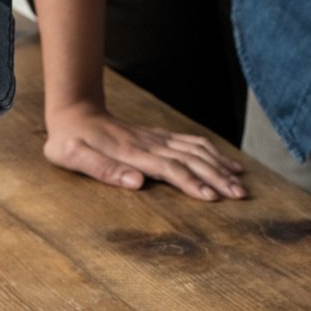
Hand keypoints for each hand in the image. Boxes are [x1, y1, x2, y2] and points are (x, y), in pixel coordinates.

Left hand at [42, 103, 245, 200]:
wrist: (74, 112)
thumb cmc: (69, 142)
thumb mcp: (74, 157)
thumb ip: (103, 170)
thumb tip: (136, 183)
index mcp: (132, 154)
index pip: (169, 169)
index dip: (191, 183)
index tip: (212, 198)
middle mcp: (150, 144)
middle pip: (191, 160)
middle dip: (217, 178)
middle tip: (240, 196)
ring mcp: (157, 138)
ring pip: (196, 150)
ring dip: (220, 166)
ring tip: (241, 183)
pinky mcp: (159, 136)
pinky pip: (192, 142)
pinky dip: (213, 152)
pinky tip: (228, 164)